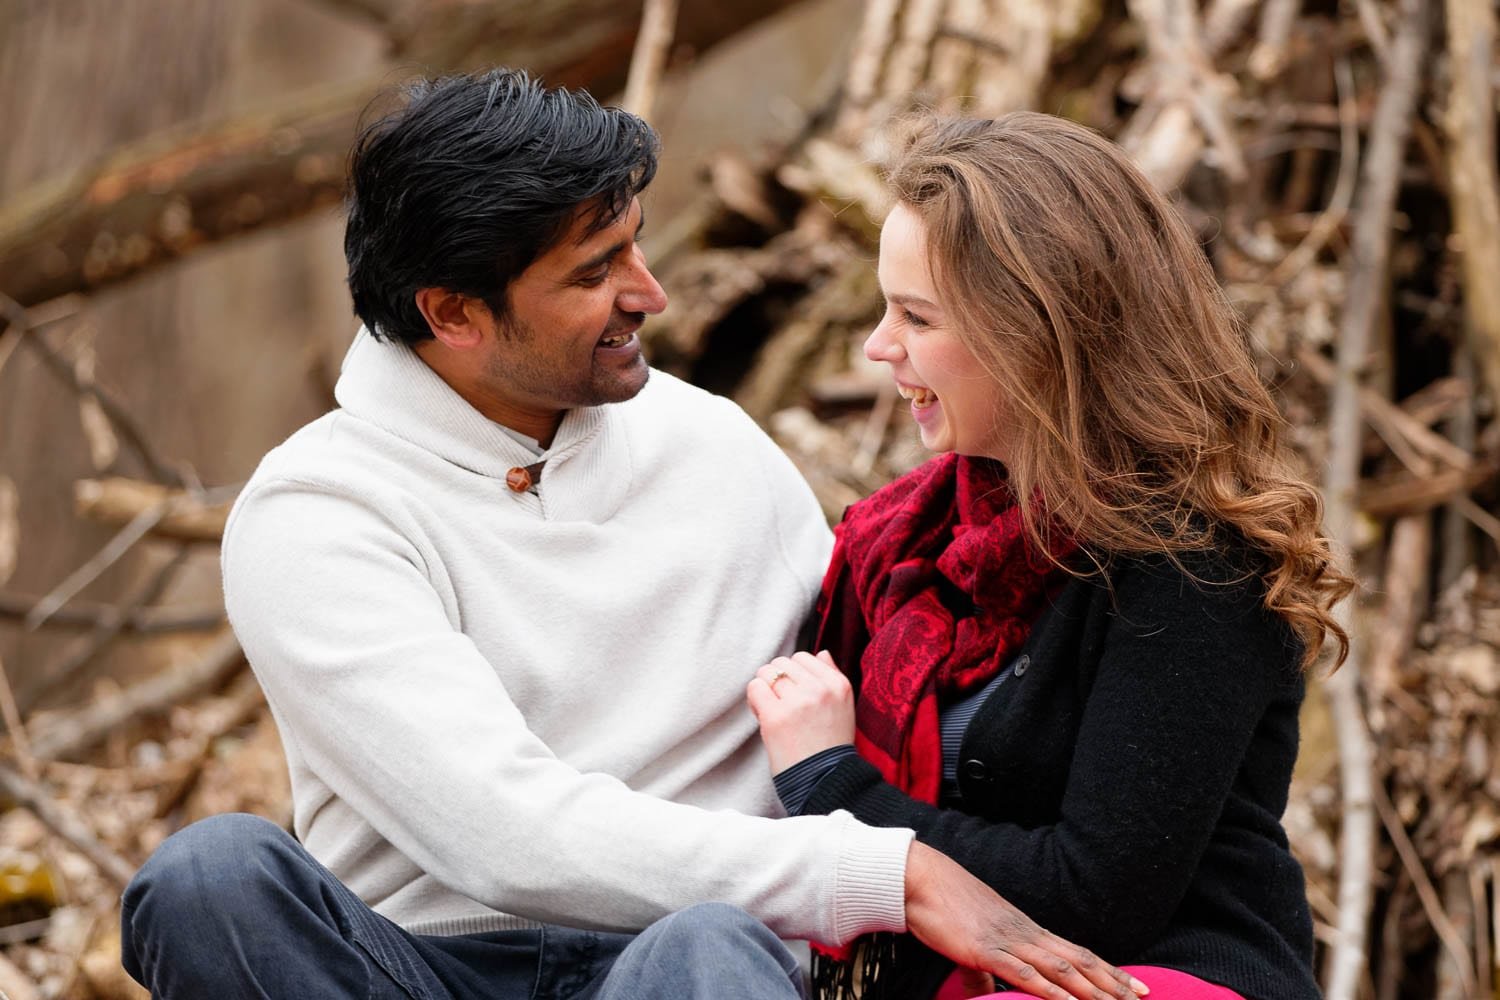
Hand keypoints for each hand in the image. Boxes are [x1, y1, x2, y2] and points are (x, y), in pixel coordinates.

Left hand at [746, 651, 854, 773]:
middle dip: (776, 679)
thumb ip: (832, 676)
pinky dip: (754, 699)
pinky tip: (763, 714)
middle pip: (782, 663)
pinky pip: (755, 688)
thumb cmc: (830, 745)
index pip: (803, 657)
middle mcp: (819, 690)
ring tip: (771, 709)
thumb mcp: (843, 706)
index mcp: (838, 685)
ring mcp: (797, 702)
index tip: (792, 692)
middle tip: (779, 702)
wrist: (824, 780)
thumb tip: (821, 652)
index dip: (792, 673)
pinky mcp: (776, 717)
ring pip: (766, 673)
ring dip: (764, 689)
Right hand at [903, 843, 1148, 999]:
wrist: (918, 878)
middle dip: (1113, 983)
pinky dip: (1052, 992)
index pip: (1076, 953)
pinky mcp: (986, 949)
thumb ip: (980, 971)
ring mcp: (1008, 940)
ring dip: (1094, 990)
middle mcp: (1024, 933)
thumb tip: (984, 995)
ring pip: (1061, 969)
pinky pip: (1025, 974)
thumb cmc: (940, 905)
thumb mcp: (967, 943)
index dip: (1107, 971)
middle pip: (1079, 961)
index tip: (1135, 987)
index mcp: (1024, 930)